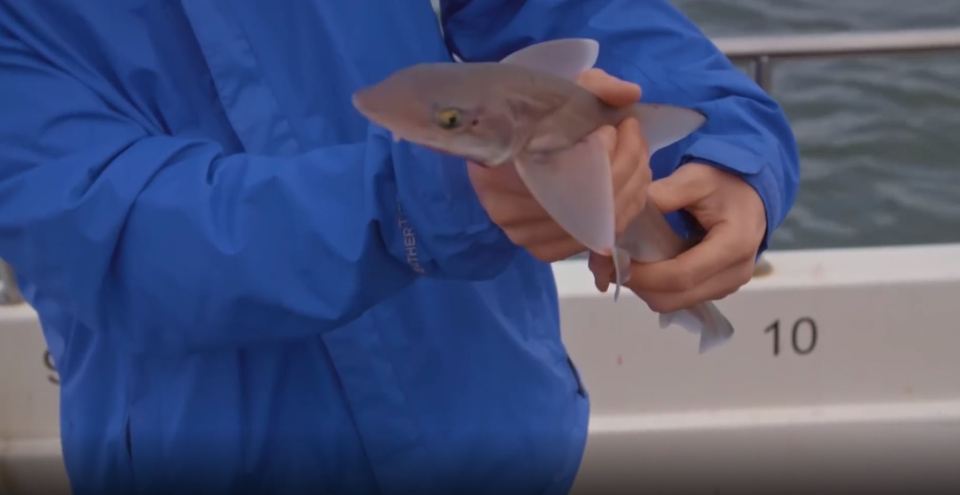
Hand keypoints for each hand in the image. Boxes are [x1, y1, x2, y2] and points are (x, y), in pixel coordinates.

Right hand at [468, 69, 649, 261]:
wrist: (508, 140)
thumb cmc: (531, 115)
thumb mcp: (558, 91)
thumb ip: (593, 87)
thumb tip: (630, 94)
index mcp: (496, 167)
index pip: (562, 174)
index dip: (602, 155)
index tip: (615, 127)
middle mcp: (504, 210)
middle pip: (583, 203)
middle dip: (626, 166)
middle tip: (635, 137)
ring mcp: (523, 236)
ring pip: (595, 224)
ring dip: (631, 189)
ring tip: (637, 157)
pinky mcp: (541, 249)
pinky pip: (594, 239)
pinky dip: (623, 212)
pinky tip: (630, 186)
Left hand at [591, 162, 766, 311]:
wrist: (750, 192)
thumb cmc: (723, 182)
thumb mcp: (695, 178)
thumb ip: (666, 193)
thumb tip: (628, 211)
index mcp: (733, 246)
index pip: (682, 275)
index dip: (644, 275)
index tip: (615, 262)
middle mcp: (735, 273)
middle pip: (676, 298)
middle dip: (640, 285)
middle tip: (612, 264)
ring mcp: (728, 285)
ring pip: (676, 303)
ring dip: (647, 288)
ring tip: (626, 263)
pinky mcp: (718, 288)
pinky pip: (682, 298)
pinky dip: (658, 287)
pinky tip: (645, 265)